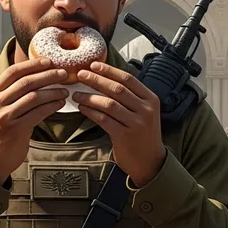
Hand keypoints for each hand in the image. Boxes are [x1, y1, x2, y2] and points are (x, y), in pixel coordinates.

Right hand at [0, 58, 69, 184]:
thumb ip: (11, 92)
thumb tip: (38, 75)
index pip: (13, 72)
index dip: (32, 64)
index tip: (48, 61)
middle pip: (26, 82)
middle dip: (47, 75)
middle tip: (63, 73)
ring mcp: (5, 116)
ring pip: (34, 96)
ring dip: (53, 91)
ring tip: (65, 90)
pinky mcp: (16, 129)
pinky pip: (38, 113)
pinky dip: (52, 106)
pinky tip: (60, 104)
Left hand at [74, 62, 165, 187]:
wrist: (150, 162)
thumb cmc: (143, 134)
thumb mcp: (144, 112)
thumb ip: (130, 97)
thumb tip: (104, 79)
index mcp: (150, 99)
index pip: (128, 79)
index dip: (109, 70)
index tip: (94, 65)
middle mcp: (145, 110)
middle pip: (117, 89)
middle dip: (96, 80)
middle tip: (81, 74)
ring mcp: (136, 123)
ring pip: (109, 104)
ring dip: (90, 96)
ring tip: (76, 93)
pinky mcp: (125, 136)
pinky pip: (104, 120)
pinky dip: (91, 112)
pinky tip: (82, 107)